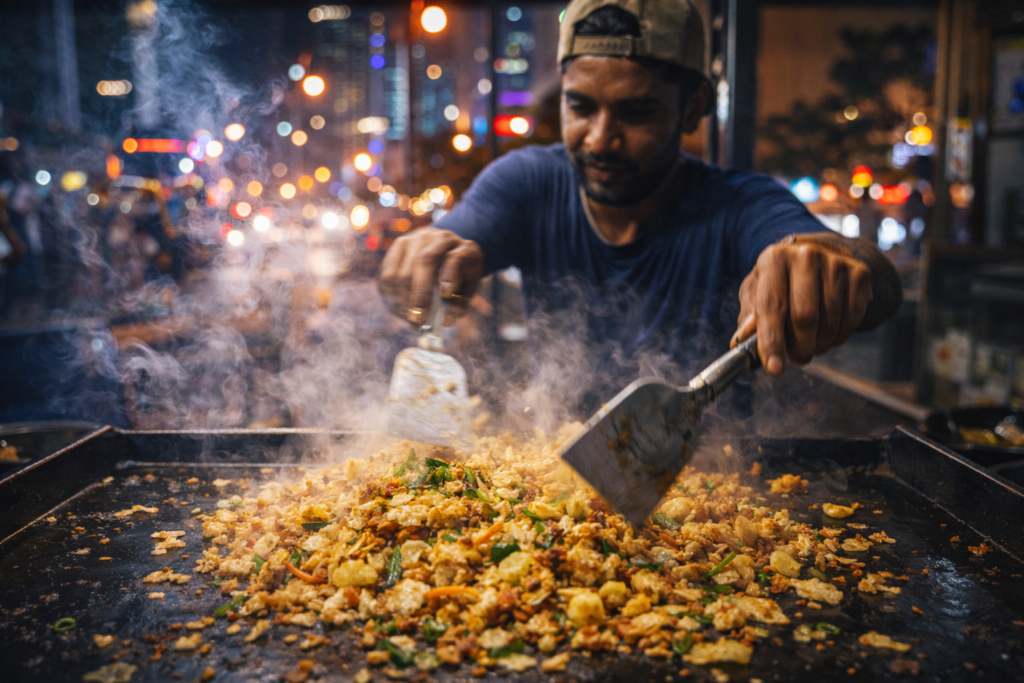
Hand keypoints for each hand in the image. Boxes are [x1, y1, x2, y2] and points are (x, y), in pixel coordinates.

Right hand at [378, 227, 484, 324]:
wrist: (448, 250)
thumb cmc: (461, 275)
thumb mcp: (469, 286)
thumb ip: (460, 302)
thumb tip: (445, 320)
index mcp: (462, 247)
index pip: (454, 258)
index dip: (449, 276)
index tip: (446, 295)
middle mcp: (436, 237)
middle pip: (424, 261)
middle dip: (418, 295)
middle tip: (417, 320)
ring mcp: (414, 239)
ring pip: (401, 269)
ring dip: (402, 298)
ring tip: (407, 319)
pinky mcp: (397, 246)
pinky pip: (387, 272)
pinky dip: (390, 294)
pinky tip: (397, 308)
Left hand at [732, 238, 872, 374]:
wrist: (816, 255)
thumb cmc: (779, 280)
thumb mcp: (757, 292)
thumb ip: (750, 316)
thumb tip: (742, 340)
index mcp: (774, 259)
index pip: (772, 307)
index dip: (772, 341)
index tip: (775, 368)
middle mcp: (806, 256)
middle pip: (805, 318)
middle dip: (799, 348)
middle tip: (796, 358)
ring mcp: (836, 264)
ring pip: (830, 323)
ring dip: (819, 345)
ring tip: (810, 344)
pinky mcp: (860, 274)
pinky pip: (851, 321)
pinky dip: (838, 337)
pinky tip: (828, 333)